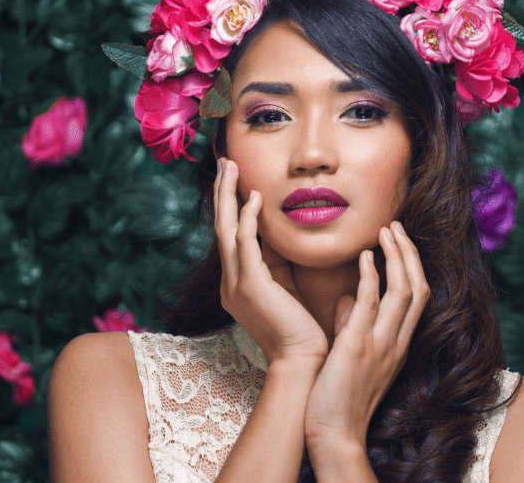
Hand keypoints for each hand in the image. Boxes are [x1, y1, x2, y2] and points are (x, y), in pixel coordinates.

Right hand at [214, 158, 328, 366]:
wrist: (302, 361)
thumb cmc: (300, 328)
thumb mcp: (286, 286)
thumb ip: (278, 260)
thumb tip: (280, 233)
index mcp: (237, 283)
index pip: (231, 235)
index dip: (231, 205)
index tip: (234, 178)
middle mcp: (230, 281)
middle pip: (221, 226)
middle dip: (222, 193)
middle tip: (224, 161)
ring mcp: (235, 283)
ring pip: (227, 229)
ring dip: (228, 196)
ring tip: (231, 168)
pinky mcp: (250, 285)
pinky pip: (244, 243)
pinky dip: (248, 219)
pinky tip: (253, 198)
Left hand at [304, 222, 429, 449]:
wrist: (335, 433)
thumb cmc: (339, 396)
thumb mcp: (354, 355)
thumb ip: (354, 324)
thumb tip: (348, 297)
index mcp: (397, 344)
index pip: (418, 297)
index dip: (413, 265)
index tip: (399, 241)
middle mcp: (396, 342)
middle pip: (419, 288)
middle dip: (410, 253)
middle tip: (396, 226)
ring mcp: (381, 344)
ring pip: (404, 290)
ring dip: (397, 256)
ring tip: (386, 231)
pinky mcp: (359, 346)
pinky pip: (372, 303)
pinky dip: (373, 276)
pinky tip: (366, 256)